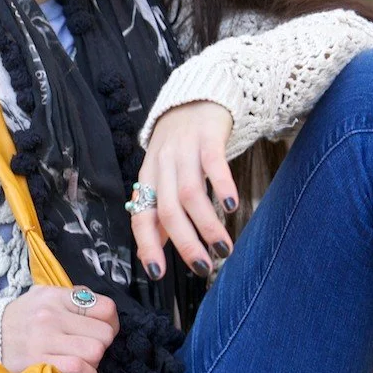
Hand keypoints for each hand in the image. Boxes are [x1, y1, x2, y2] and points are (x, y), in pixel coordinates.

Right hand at [1, 285, 119, 372]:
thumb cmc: (20, 318)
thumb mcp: (42, 295)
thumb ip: (71, 296)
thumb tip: (101, 308)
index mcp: (55, 296)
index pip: (105, 308)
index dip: (110, 323)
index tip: (101, 330)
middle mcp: (51, 316)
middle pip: (104, 334)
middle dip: (101, 345)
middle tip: (87, 348)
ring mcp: (44, 340)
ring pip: (94, 353)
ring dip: (92, 362)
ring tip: (79, 360)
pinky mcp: (39, 362)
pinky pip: (79, 370)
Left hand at [131, 101, 237, 279]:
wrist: (195, 98)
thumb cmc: (179, 146)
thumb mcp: (163, 176)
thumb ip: (159, 211)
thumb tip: (154, 252)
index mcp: (148, 178)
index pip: (141, 216)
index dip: (147, 245)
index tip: (157, 274)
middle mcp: (162, 165)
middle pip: (167, 209)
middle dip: (185, 242)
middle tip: (203, 267)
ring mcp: (184, 150)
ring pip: (190, 193)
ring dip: (207, 225)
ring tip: (223, 248)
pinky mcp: (207, 137)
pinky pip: (212, 164)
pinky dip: (221, 186)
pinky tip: (231, 205)